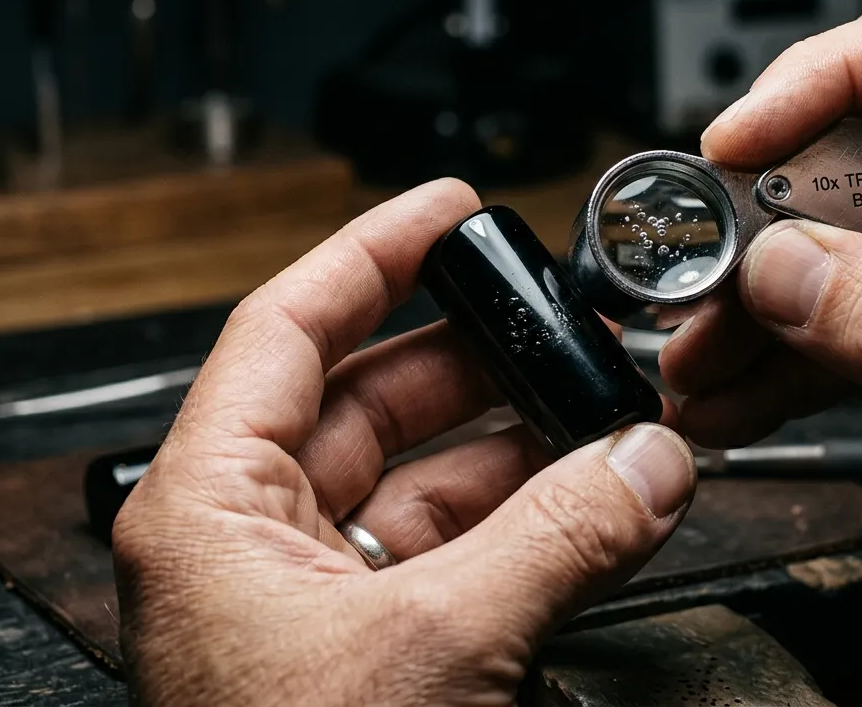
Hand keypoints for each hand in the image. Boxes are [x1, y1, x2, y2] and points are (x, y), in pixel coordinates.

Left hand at [111, 180, 696, 705]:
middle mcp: (256, 542)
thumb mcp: (435, 648)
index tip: (446, 209)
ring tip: (607, 411)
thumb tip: (650, 463)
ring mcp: (321, 599)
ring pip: (428, 482)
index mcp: (212, 509)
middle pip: (372, 399)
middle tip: (562, 320)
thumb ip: (557, 539)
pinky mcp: (381, 653)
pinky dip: (530, 524)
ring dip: (522, 447)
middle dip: (478, 357)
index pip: (287, 329)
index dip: (370, 252)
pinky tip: (597, 497)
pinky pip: (460, 554)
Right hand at [661, 0, 861, 698]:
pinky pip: (846, 320)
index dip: (824, 85)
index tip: (738, 146)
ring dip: (760, 300)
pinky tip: (735, 396)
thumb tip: (787, 270)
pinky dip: (784, 359)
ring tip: (699, 357)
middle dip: (769, 213)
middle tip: (698, 269)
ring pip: (840, 239)